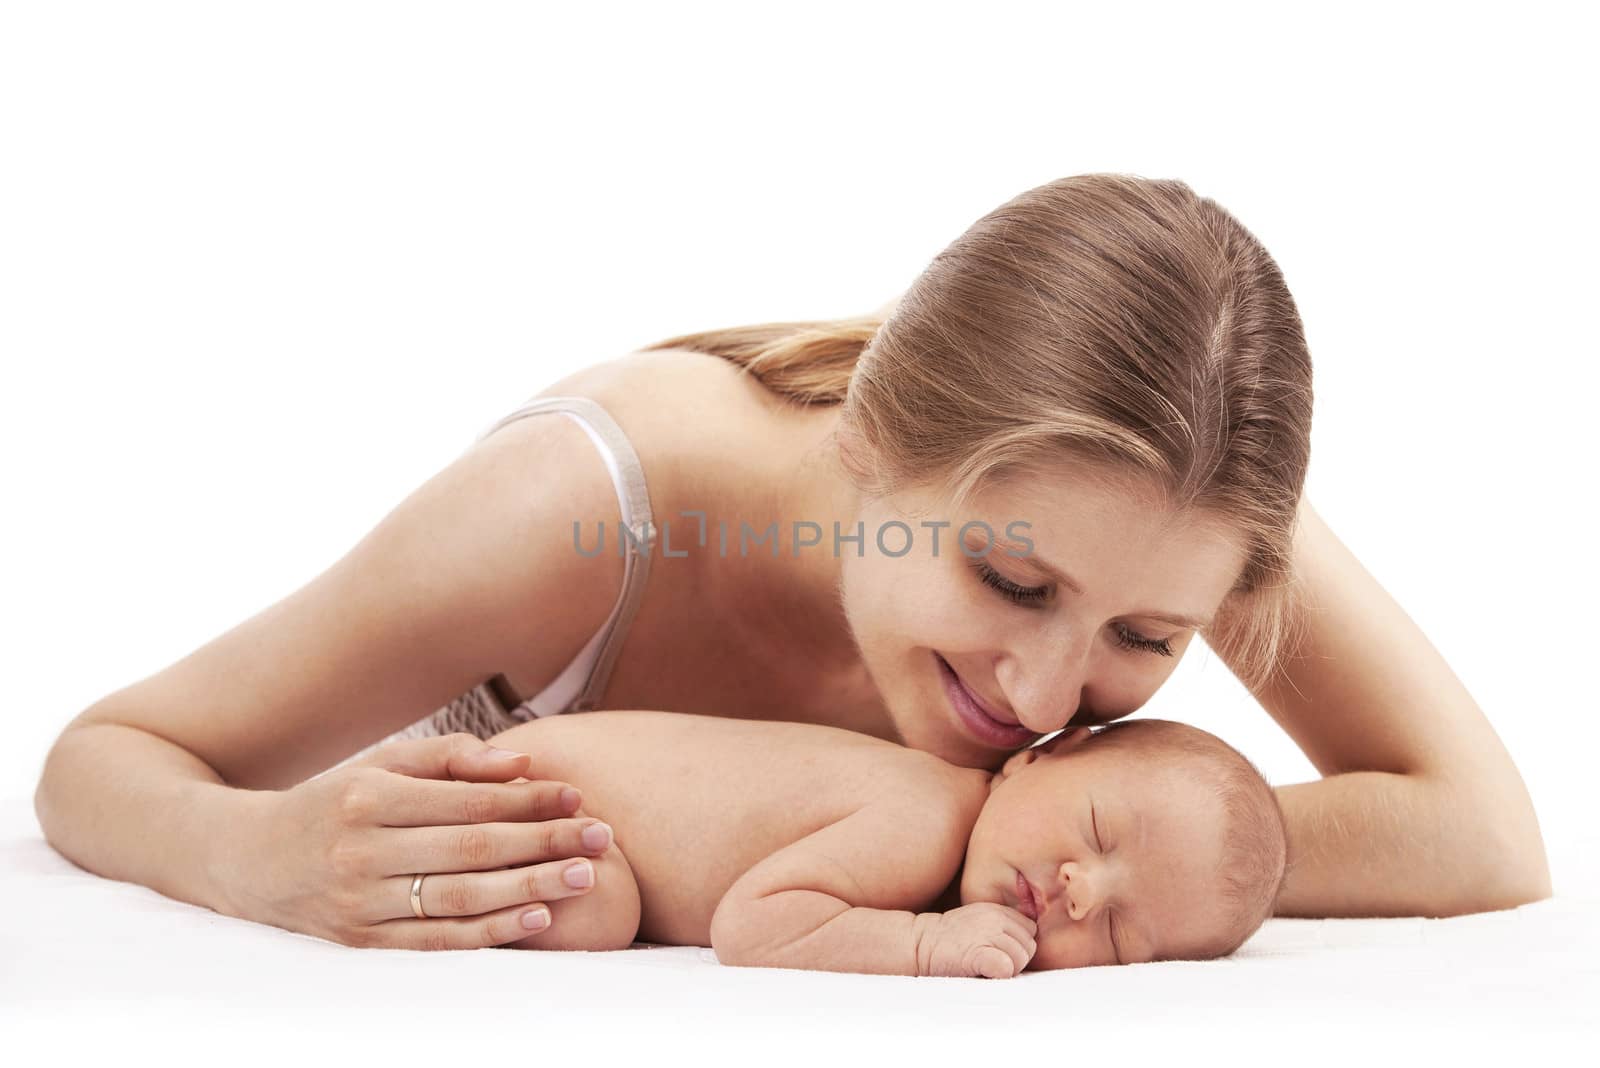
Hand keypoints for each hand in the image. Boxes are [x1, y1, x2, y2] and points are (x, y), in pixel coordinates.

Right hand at [220, 732, 613, 949]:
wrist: (242, 859)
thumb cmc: (330, 802)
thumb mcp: (378, 765)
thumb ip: (448, 758)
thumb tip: (521, 763)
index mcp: (368, 797)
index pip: (467, 801)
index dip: (528, 800)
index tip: (577, 796)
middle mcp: (361, 852)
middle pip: (473, 850)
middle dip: (544, 842)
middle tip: (602, 837)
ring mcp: (359, 905)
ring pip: (460, 899)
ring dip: (531, 888)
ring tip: (585, 876)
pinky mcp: (359, 945)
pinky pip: (436, 942)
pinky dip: (491, 933)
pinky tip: (538, 918)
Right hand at [917, 902, 1037, 977]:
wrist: (919, 944)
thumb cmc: (949, 939)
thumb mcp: (979, 921)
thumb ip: (1002, 926)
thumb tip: (1027, 946)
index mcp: (997, 910)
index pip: (1030, 930)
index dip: (1019, 945)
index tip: (1000, 952)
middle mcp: (995, 918)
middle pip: (1029, 946)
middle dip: (1016, 960)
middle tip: (992, 963)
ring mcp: (987, 935)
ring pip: (1020, 959)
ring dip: (1007, 970)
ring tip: (985, 968)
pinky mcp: (978, 954)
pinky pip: (1007, 967)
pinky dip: (1001, 975)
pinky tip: (984, 973)